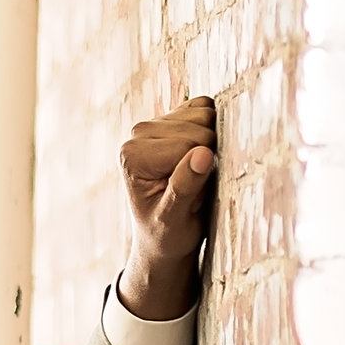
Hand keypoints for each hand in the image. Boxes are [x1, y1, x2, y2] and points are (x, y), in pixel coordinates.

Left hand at [117, 97, 218, 322]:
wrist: (164, 236)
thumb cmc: (167, 234)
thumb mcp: (174, 220)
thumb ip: (185, 187)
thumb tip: (203, 154)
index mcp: (133, 154)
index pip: (189, 145)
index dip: (200, 172)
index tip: (187, 197)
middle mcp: (138, 133)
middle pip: (199, 128)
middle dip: (206, 159)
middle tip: (192, 188)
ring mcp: (155, 122)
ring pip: (206, 115)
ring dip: (210, 146)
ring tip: (193, 175)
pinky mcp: (172, 118)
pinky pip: (206, 108)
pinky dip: (212, 130)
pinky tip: (199, 155)